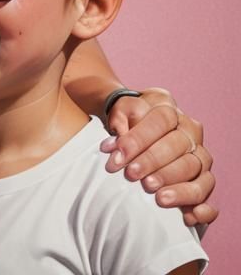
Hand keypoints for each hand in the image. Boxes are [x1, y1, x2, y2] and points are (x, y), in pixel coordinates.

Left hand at [101, 87, 215, 226]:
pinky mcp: (203, 181)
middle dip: (153, 162)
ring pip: (195, 170)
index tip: (119, 153)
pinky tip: (188, 216)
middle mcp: (190, 132)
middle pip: (178, 145)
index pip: (160, 120)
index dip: (139, 137)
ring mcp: (199, 156)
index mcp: (169, 110)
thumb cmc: (127, 121)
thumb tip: (119, 133)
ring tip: (157, 197)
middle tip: (132, 175)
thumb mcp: (120, 112)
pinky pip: (208, 194)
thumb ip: (120, 118)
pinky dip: (203, 207)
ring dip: (177, 185)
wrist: (134, 129)